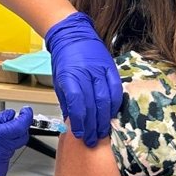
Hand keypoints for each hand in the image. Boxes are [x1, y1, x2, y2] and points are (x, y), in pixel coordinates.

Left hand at [44, 12, 122, 146]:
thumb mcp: (59, 81)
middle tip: (92, 140)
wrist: (73, 36)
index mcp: (69, 76)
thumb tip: (72, 122)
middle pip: (92, 105)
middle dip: (92, 126)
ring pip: (106, 100)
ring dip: (104, 120)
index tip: (80, 134)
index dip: (80, 121)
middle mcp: (86, 73)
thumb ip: (67, 101)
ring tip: (102, 133)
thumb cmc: (64, 60)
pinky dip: (114, 105)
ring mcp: (100, 70)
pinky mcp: (111, 68)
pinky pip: (116, 90)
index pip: (77, 103)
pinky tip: (111, 115)